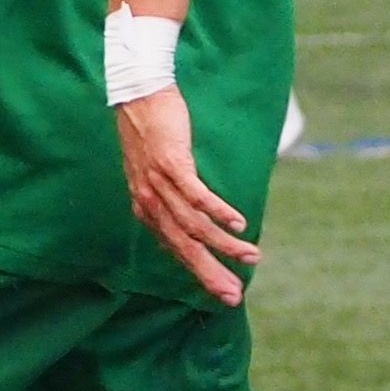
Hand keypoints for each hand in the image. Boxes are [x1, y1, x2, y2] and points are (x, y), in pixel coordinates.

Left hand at [114, 86, 258, 304]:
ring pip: (193, 225)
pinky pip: (196, 195)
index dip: (200, 272)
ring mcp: (158, 184)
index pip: (176, 250)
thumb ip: (171, 200)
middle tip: (233, 295)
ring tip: (251, 256)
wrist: (138, 94)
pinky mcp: (171, 164)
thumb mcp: (156, 173)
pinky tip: (238, 224)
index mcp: (146, 209)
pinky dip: (218, 212)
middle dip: (210, 274)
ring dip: (224, 245)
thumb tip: (195, 222)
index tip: (223, 291)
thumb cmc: (152, 132)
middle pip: (184, 246)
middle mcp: (150, 202)